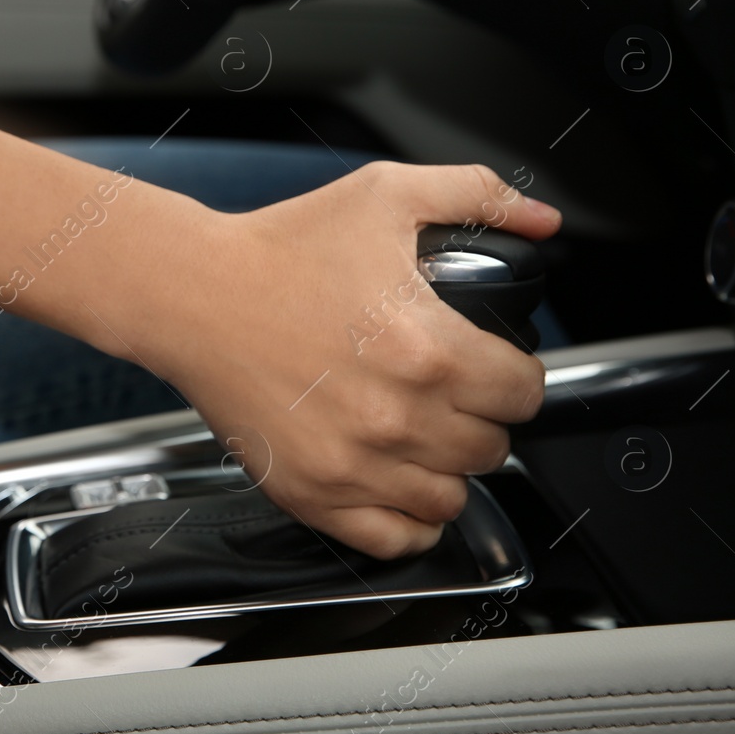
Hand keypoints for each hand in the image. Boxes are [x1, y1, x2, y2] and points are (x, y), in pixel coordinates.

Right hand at [147, 162, 560, 559]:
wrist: (191, 294)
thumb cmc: (279, 249)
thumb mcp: (385, 195)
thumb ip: (476, 194)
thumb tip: (543, 221)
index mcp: (430, 350)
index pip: (525, 394)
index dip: (515, 374)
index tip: (492, 366)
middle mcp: (398, 417)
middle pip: (492, 448)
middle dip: (480, 418)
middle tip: (449, 392)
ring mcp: (354, 465)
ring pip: (450, 498)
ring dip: (446, 467)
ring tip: (421, 433)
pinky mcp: (312, 493)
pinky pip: (394, 539)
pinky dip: (408, 520)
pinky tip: (397, 482)